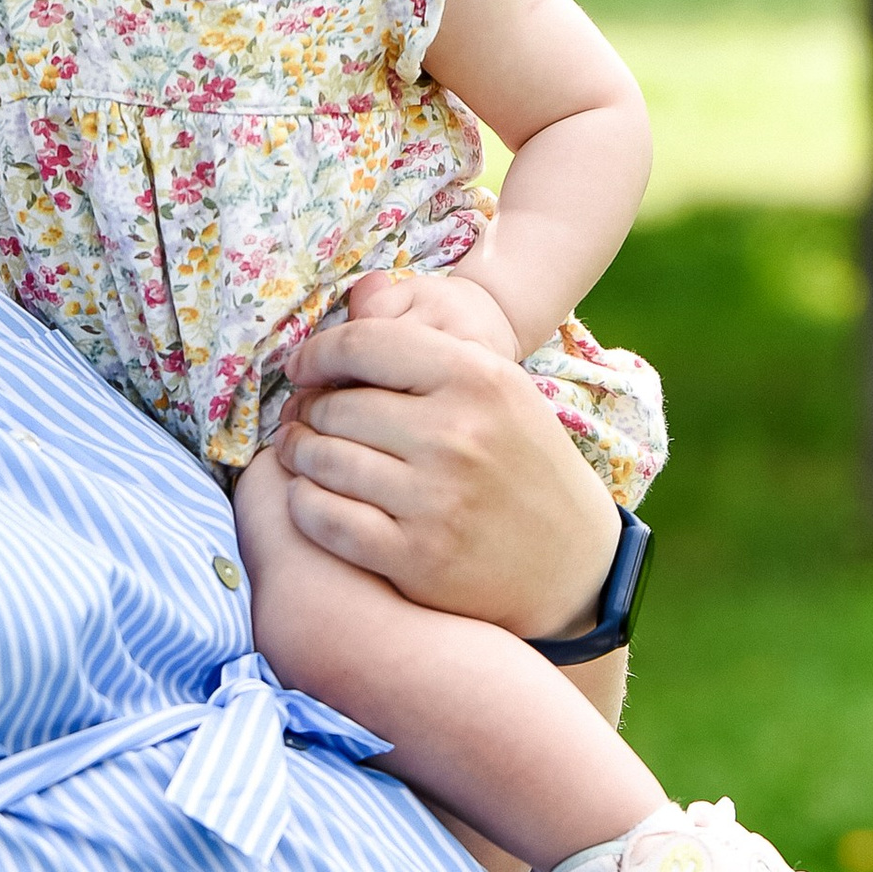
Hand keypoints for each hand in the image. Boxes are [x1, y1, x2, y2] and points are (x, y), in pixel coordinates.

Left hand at [273, 272, 619, 635]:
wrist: (573, 562)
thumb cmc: (522, 465)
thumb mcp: (500, 391)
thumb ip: (428, 352)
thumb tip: (346, 309)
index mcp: (478, 378)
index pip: (364, 344)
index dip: (317, 354)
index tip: (302, 370)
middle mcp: (456, 434)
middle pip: (335, 406)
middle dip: (309, 411)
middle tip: (305, 421)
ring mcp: (435, 499)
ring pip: (322, 460)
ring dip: (299, 455)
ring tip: (302, 453)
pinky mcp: (415, 556)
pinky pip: (323, 517)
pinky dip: (304, 504)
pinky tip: (312, 496)